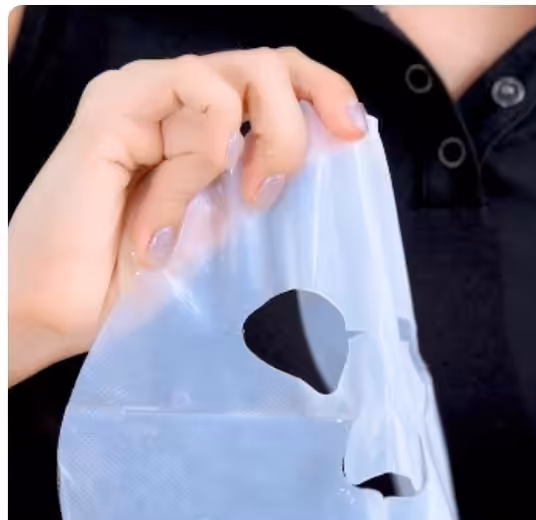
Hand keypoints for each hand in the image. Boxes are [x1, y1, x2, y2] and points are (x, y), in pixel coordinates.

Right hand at [9, 48, 365, 384]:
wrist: (54, 312)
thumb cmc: (125, 285)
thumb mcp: (215, 238)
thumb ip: (250, 196)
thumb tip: (315, 173)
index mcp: (198, 130)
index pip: (274, 84)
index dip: (324, 93)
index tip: (355, 134)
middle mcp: (174, 104)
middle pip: (270, 64)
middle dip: (306, 113)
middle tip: (285, 182)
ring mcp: (144, 98)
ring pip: (243, 72)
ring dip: (260, 141)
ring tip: (236, 204)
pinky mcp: (114, 106)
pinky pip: (196, 96)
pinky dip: (204, 156)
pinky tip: (174, 210)